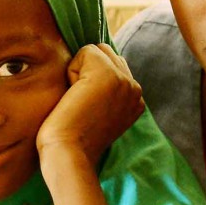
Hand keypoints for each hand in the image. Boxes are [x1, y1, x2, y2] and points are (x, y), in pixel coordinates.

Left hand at [36, 44, 145, 169]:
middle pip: (107, 54)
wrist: (69, 154)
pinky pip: (85, 51)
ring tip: (78, 100)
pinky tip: (75, 96)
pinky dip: (72, 70)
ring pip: (97, 51)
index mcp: (136, 101)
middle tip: (81, 104)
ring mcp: (125, 80)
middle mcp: (135, 89)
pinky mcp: (109, 74)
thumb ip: (105, 95)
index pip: (114, 66)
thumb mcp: (99, 116)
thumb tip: (90, 74)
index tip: (88, 109)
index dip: (92, 80)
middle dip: (87, 71)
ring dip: (80, 70)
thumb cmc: (73, 141)